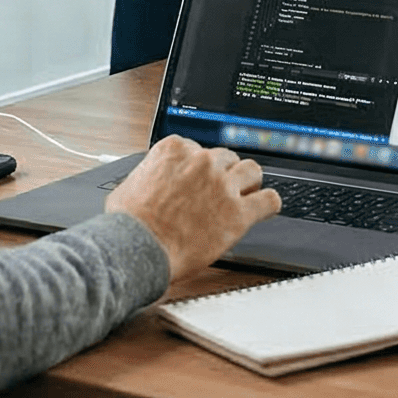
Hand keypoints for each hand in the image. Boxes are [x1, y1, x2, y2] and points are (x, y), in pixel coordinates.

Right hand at [105, 136, 283, 279]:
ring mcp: (223, 185)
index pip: (198, 149)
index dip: (198, 168)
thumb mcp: (128, 186)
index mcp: (175, 150)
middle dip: (222, 175)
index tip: (197, 181)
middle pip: (226, 158)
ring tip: (242, 197)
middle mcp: (202, 162)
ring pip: (252, 171)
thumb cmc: (129, 224)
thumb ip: (147, 176)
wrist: (138, 249)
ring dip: (247, 183)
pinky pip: (269, 200)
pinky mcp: (238, 212)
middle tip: (216, 193)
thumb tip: (148, 182)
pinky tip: (262, 209)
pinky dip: (268, 204)